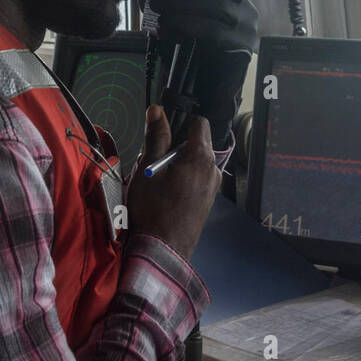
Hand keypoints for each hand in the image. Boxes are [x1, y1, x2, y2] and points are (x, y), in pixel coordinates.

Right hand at [124, 106, 219, 261]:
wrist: (163, 251)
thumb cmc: (153, 209)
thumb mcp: (148, 168)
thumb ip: (156, 137)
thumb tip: (157, 110)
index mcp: (201, 157)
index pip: (199, 123)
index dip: (180, 121)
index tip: (163, 132)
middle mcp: (213, 170)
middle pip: (196, 143)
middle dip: (175, 146)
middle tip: (154, 161)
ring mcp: (212, 187)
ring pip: (195, 162)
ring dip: (177, 163)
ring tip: (157, 180)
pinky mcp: (208, 201)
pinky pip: (196, 178)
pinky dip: (182, 178)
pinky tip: (165, 193)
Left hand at [148, 0, 257, 55]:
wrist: (210, 89)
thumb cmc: (195, 53)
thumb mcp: (185, 21)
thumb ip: (174, 3)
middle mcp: (247, 9)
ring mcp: (247, 28)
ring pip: (218, 4)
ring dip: (182, 1)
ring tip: (157, 5)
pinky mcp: (241, 48)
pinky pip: (213, 30)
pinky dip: (187, 24)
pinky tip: (168, 27)